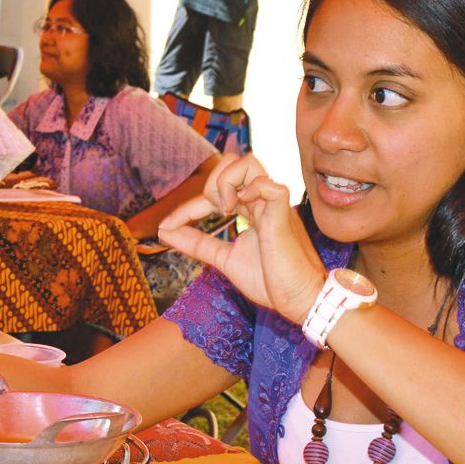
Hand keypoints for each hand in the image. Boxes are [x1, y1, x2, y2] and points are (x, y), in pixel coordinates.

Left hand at [156, 154, 326, 325]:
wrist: (299, 301)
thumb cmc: (271, 280)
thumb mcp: (224, 259)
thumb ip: (197, 243)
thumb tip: (165, 231)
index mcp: (252, 210)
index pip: (216, 191)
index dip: (188, 206)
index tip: (168, 226)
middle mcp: (262, 202)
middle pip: (236, 162)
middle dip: (214, 182)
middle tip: (215, 212)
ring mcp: (274, 206)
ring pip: (249, 163)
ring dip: (227, 181)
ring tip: (227, 209)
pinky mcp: (283, 217)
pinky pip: (271, 186)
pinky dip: (252, 189)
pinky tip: (241, 208)